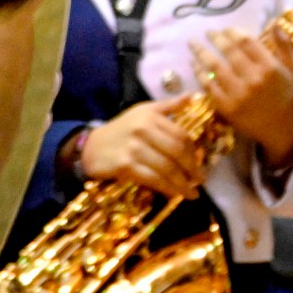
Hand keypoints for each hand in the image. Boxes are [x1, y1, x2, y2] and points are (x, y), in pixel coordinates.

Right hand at [78, 101, 204, 200]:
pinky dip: (167, 188)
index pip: (181, 135)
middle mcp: (143, 130)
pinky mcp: (125, 165)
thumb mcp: (143, 111)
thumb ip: (168, 106)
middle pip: (177, 152)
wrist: (91, 146)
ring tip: (192, 193)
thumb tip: (192, 97)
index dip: (194, 152)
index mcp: (151, 116)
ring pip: (167, 168)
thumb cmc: (121, 129)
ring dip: (182, 184)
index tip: (200, 163)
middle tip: (200, 180)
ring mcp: (134, 148)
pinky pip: (153, 179)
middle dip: (192, 169)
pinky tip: (174, 194)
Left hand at [190, 28, 292, 171]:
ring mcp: (238, 94)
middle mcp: (253, 79)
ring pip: (214, 67)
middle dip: (215, 38)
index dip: (233, 32)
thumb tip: (274, 21)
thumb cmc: (285, 96)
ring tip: (193, 43)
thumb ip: (283, 45)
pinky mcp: (227, 108)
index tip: (226, 29)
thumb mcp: (290, 69)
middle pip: (229, 51)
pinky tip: (194, 65)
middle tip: (208, 32)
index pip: (246, 42)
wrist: (280, 129)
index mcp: (269, 67)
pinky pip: (209, 86)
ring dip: (201, 52)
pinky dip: (199, 73)